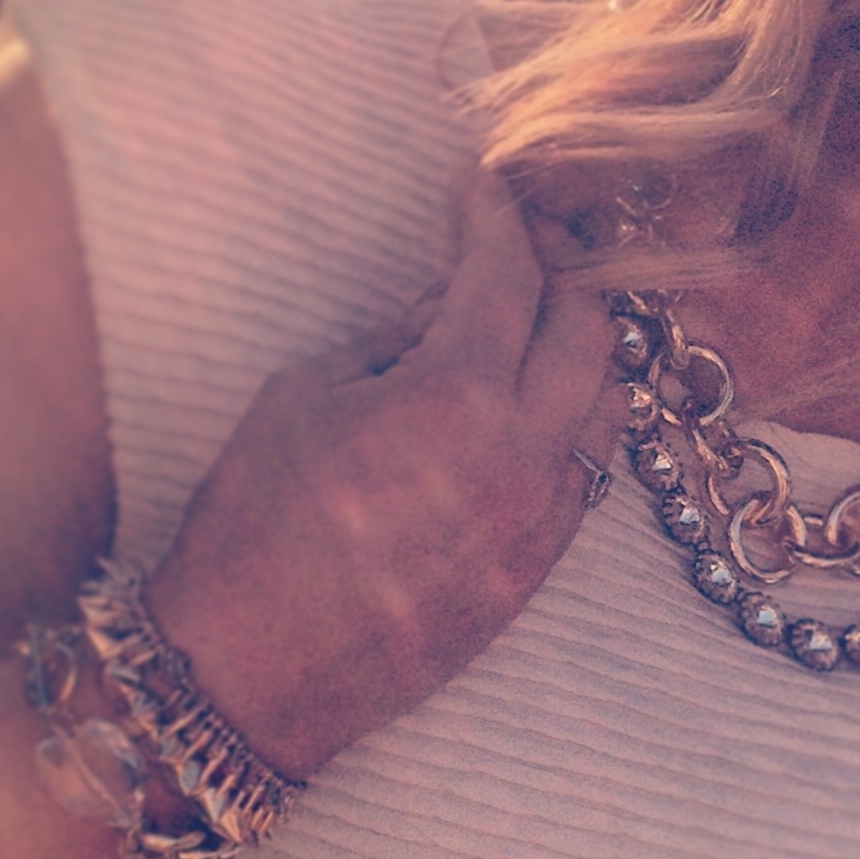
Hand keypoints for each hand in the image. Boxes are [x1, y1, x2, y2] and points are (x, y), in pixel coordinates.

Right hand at [142, 168, 621, 777]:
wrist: (252, 669)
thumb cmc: (253, 524)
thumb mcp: (304, 394)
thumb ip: (394, 337)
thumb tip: (450, 297)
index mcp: (454, 397)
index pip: (509, 274)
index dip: (495, 216)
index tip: (479, 189)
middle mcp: (520, 457)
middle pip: (590, 329)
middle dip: (556, 273)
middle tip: (515, 250)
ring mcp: (538, 522)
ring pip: (607, 405)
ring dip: (579, 353)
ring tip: (531, 329)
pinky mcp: (536, 574)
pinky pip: (586, 476)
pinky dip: (570, 427)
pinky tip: (528, 412)